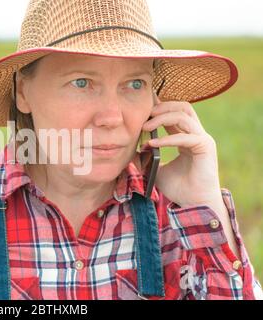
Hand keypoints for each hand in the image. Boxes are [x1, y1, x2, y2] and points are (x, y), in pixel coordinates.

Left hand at [141, 92, 223, 206]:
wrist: (194, 204)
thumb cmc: (178, 188)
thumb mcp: (155, 169)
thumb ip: (145, 158)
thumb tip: (129, 151)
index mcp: (186, 137)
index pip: (174, 114)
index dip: (159, 108)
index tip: (142, 109)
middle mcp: (196, 135)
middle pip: (183, 107)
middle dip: (162, 107)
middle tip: (144, 114)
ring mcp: (202, 139)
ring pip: (184, 116)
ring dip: (162, 118)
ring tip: (145, 127)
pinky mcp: (206, 147)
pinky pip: (185, 137)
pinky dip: (167, 138)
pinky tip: (152, 143)